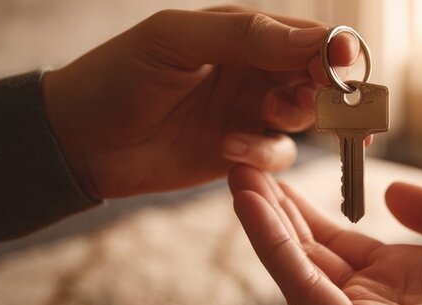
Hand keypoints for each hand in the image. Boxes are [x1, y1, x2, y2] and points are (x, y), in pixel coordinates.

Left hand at [43, 6, 361, 198]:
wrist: (79, 140)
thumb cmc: (119, 75)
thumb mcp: (176, 40)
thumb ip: (245, 35)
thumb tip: (316, 40)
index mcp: (245, 32)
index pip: (309, 37)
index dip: (335, 52)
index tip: (342, 69)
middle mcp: (256, 70)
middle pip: (320, 78)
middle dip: (325, 90)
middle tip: (309, 100)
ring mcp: (250, 112)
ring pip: (306, 116)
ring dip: (295, 117)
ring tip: (264, 116)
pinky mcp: (241, 152)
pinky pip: (277, 155)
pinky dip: (263, 154)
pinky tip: (228, 149)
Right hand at [228, 165, 421, 304]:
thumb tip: (392, 194)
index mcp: (411, 282)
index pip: (340, 245)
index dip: (304, 209)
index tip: (275, 170)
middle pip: (311, 259)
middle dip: (273, 213)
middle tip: (240, 163)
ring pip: (301, 275)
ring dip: (263, 227)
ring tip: (235, 176)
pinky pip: (309, 295)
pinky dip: (277, 250)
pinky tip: (254, 207)